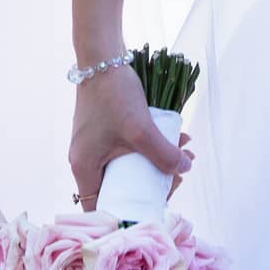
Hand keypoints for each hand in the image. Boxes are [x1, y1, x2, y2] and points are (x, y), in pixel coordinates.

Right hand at [67, 66, 192, 210]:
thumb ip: (163, 154)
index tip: (155, 204)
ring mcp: (95, 144)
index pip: (101, 206)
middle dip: (152, 184)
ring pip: (129, 165)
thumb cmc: (115, 95)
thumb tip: (185, 169)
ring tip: (184, 154)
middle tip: (177, 177)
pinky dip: (150, 146)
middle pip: (120, 187)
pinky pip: (129, 148)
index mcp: (84, 168)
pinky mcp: (105, 130)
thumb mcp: (141, 130)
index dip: (127, 211)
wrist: (103, 58)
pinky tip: (176, 138)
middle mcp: (86, 160)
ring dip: (156, 162)